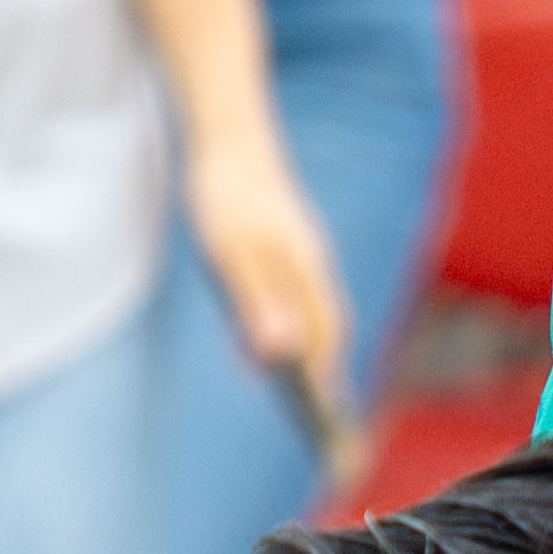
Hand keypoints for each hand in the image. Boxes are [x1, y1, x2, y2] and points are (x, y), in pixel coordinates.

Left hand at [189, 137, 357, 448]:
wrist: (227, 133)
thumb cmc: (224, 194)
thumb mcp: (230, 255)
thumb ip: (256, 304)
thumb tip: (278, 356)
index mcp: (305, 272)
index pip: (325, 340)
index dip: (326, 381)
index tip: (325, 420)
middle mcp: (312, 266)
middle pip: (328, 331)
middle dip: (326, 373)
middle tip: (321, 420)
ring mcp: (302, 255)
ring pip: (315, 313)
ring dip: (312, 352)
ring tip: (302, 397)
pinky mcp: (287, 246)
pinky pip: (300, 297)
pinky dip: (297, 327)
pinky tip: (276, 344)